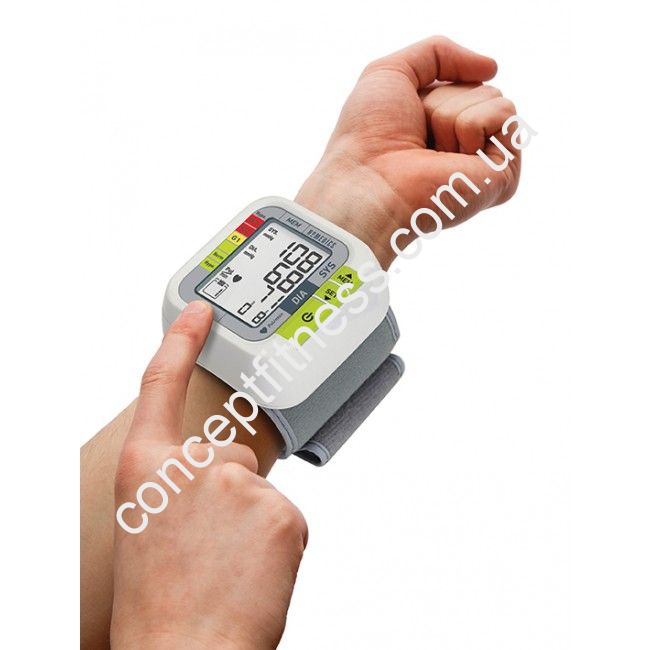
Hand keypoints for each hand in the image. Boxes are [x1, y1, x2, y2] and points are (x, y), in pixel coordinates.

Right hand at [111, 301, 307, 649]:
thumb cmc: (157, 600)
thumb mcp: (147, 525)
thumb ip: (176, 483)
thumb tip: (214, 475)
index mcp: (146, 467)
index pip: (160, 384)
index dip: (181, 342)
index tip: (202, 311)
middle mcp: (191, 464)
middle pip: (230, 456)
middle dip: (229, 493)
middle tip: (208, 546)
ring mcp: (239, 483)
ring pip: (260, 493)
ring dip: (250, 525)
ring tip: (225, 568)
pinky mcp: (282, 510)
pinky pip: (285, 518)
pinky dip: (275, 545)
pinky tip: (250, 574)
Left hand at [296, 36, 521, 266]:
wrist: (369, 181)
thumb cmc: (368, 137)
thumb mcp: (392, 73)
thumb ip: (438, 53)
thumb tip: (492, 68)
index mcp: (442, 132)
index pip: (462, 81)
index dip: (430, 91)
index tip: (403, 122)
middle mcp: (467, 150)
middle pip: (480, 87)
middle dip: (441, 101)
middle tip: (418, 139)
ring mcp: (486, 164)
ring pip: (493, 98)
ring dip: (450, 115)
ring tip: (430, 151)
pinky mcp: (503, 177)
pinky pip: (505, 115)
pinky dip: (470, 125)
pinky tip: (451, 160)